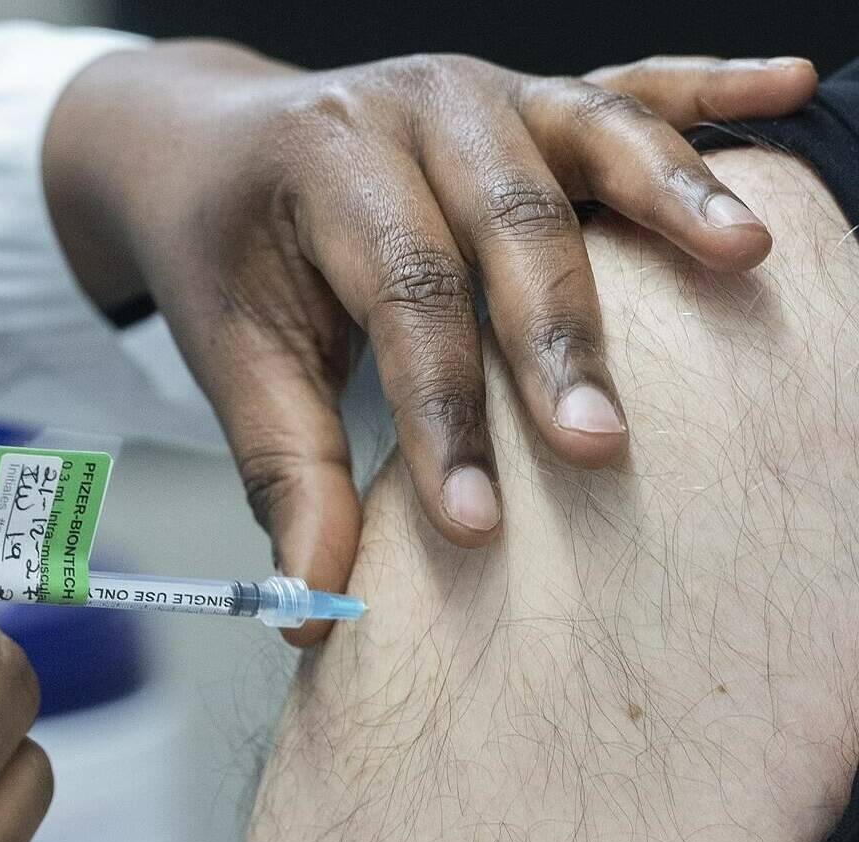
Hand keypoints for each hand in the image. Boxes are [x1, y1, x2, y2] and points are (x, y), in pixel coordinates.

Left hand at [44, 47, 815, 642]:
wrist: (205, 147)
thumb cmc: (224, 254)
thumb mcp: (234, 360)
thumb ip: (284, 475)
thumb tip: (311, 605)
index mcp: (321, 162)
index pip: (401, 292)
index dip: (441, 412)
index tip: (476, 522)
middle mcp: (408, 105)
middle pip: (504, 219)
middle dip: (559, 337)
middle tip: (599, 445)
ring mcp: (478, 88)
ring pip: (587, 134)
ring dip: (671, 197)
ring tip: (742, 258)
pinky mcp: (526, 97)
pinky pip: (625, 86)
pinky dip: (708, 94)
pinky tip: (786, 95)